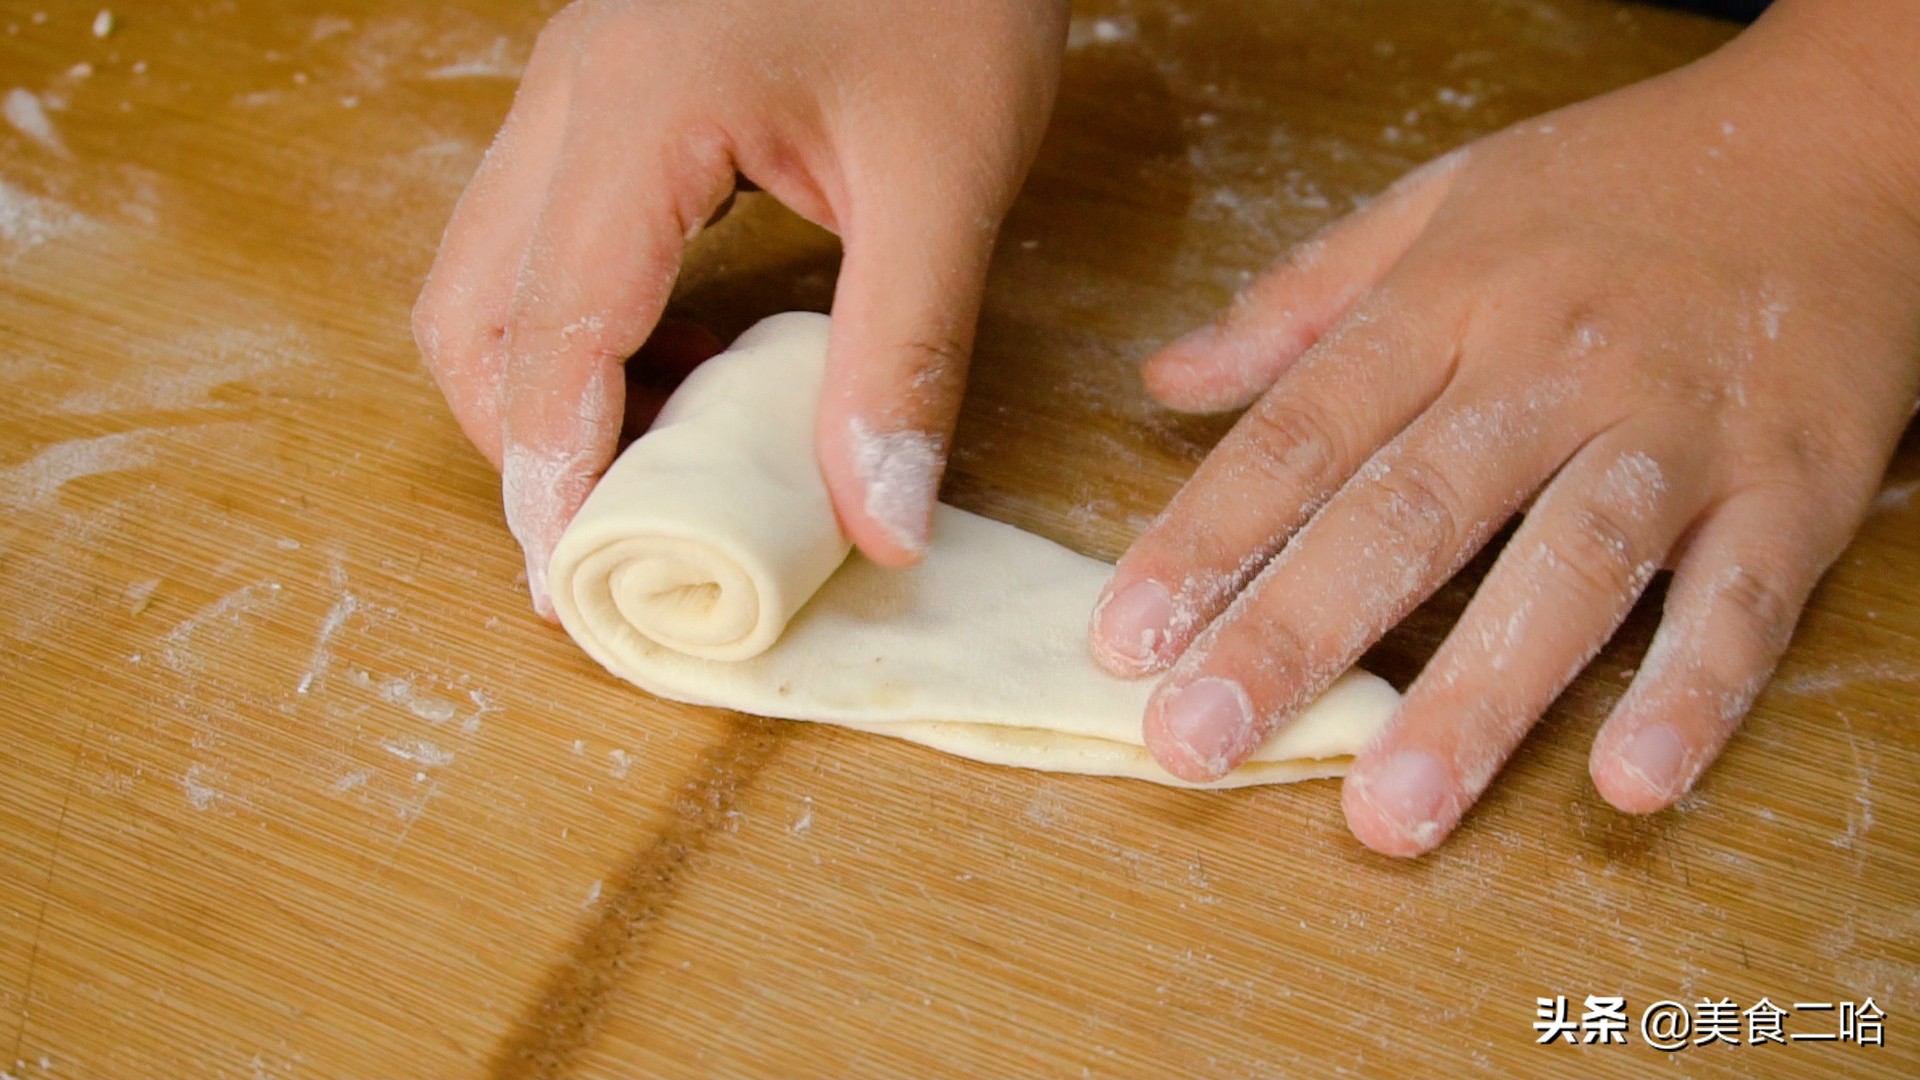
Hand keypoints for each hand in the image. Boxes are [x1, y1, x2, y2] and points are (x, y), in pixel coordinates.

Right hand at [413, 0, 1068, 616]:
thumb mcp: (947, 175)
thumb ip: (903, 355)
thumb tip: (876, 527)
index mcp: (637, 110)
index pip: (551, 339)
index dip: (555, 482)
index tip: (578, 593)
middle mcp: (570, 95)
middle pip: (472, 315)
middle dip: (525, 445)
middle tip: (614, 543)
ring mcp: (576, 84)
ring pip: (490, 276)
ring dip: (548, 389)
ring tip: (658, 464)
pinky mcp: (611, 89)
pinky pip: (545, 237)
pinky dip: (585, 329)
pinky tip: (684, 363)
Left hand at [1089, 0, 1919, 852]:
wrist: (1847, 137)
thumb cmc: (1620, 180)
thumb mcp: (1442, 200)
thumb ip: (1299, 299)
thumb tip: (1165, 381)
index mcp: (1451, 299)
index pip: (1303, 432)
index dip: (1207, 539)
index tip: (1125, 640)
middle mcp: (1553, 366)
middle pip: (1406, 513)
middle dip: (1292, 636)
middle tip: (1196, 742)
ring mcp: (1677, 430)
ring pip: (1564, 569)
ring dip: (1475, 699)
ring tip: (1387, 811)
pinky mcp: (1794, 486)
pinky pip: (1743, 601)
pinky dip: (1691, 691)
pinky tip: (1628, 781)